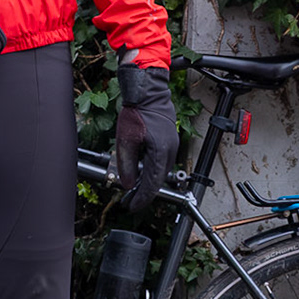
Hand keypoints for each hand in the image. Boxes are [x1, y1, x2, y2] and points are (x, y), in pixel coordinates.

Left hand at [114, 61, 176, 211]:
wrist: (147, 92)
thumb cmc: (136, 113)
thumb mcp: (126, 141)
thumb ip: (127, 165)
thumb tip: (128, 185)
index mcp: (161, 153)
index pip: (152, 184)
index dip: (142, 198)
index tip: (131, 206)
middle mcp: (171, 151)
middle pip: (158, 180)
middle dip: (144, 192)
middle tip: (129, 200)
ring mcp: (172, 145)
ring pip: (161, 172)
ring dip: (148, 182)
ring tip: (132, 189)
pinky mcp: (169, 141)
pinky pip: (162, 162)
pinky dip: (152, 170)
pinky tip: (141, 172)